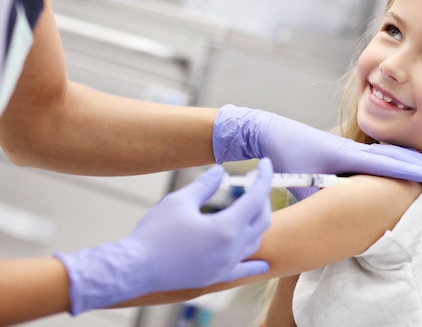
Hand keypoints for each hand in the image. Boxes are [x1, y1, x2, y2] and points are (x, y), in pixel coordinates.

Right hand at [55, 158, 272, 314]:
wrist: (135, 268)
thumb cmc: (155, 233)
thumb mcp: (180, 201)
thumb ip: (205, 185)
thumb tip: (220, 171)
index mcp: (227, 228)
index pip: (256, 197)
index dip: (264, 178)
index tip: (266, 164)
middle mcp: (232, 249)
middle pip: (261, 219)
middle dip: (262, 197)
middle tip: (254, 182)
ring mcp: (226, 265)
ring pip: (255, 241)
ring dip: (257, 221)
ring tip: (250, 206)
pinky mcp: (216, 276)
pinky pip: (244, 270)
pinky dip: (255, 264)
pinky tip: (264, 263)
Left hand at [212, 105, 421, 190]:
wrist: (270, 132)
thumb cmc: (284, 158)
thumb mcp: (302, 183)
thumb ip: (321, 199)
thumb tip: (338, 216)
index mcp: (344, 155)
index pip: (386, 164)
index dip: (412, 171)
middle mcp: (351, 148)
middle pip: (392, 155)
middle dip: (417, 165)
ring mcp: (347, 147)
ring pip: (384, 153)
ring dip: (406, 161)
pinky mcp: (341, 148)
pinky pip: (372, 154)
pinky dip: (390, 159)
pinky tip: (396, 166)